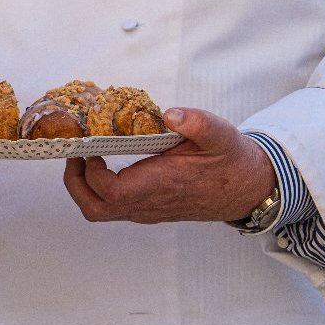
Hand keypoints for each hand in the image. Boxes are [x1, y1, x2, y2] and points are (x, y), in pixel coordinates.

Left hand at [61, 107, 276, 224]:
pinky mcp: (149, 209)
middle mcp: (149, 204)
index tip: (90, 147)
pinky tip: (105, 164)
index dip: (91, 172)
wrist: (248, 189)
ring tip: (86, 158)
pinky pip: (113, 208)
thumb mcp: (219, 134)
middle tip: (76, 155)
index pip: (111, 192)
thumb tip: (171, 113)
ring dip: (85, 187)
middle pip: (95, 209)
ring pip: (101, 211)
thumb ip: (196, 122)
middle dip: (75, 184)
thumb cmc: (231, 161)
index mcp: (160, 186)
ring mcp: (147, 210)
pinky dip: (99, 189)